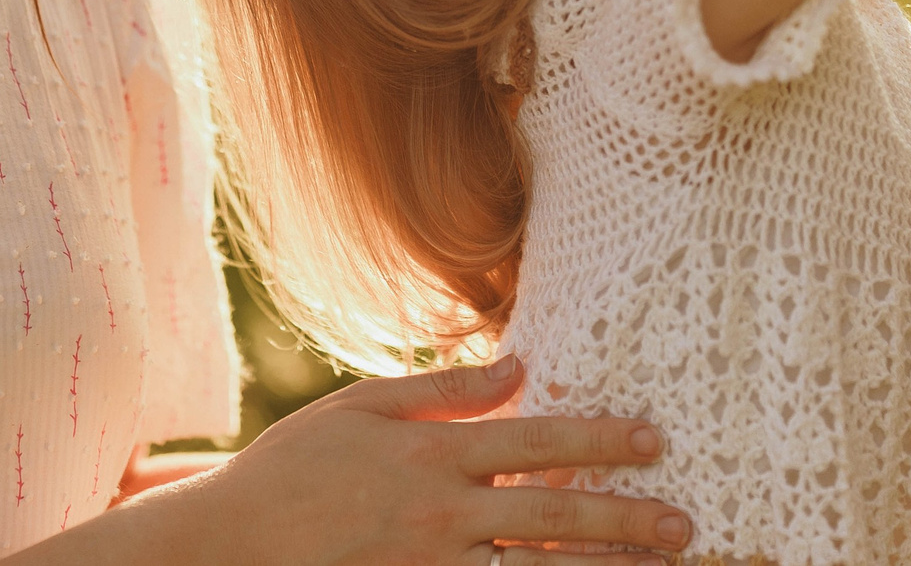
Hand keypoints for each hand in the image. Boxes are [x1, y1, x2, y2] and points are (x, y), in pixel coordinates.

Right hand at [158, 357, 688, 564]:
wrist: (229, 546)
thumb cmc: (293, 468)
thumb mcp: (362, 407)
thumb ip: (444, 389)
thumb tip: (519, 365)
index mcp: (432, 453)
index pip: (537, 440)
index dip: (601, 439)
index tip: (654, 440)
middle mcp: (441, 514)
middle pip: (552, 514)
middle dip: (624, 520)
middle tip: (682, 524)